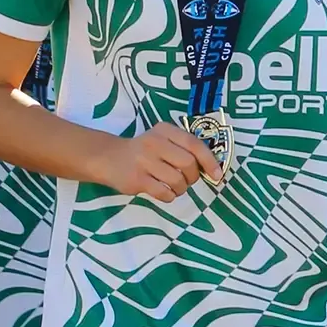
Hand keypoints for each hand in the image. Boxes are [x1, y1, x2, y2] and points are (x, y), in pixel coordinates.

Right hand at [89, 123, 223, 200]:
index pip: (194, 144)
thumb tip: (212, 167)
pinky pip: (163, 192)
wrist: (108, 158)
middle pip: (188, 164)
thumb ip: (184, 148)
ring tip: (176, 187)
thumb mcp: (163, 140)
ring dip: (182, 188)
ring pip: (177, 180)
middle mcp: (155, 143)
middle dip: (193, 176)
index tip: (217, 175)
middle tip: (188, 180)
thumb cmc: (144, 151)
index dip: (210, 161)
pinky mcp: (136, 179)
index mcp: (165, 131)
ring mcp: (144, 161)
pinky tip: (166, 193)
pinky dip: (170, 196)